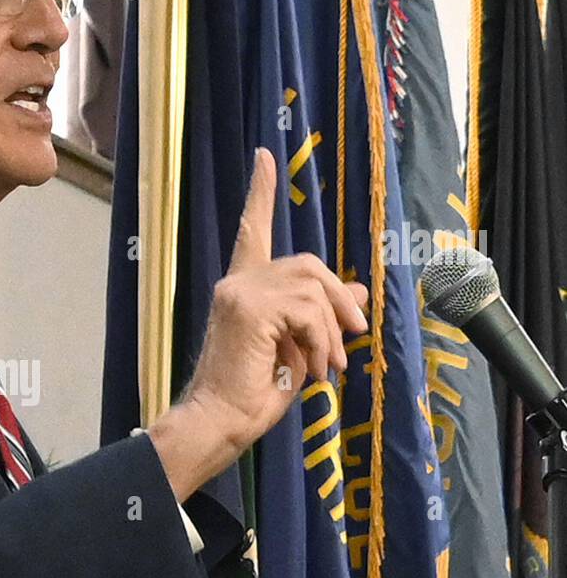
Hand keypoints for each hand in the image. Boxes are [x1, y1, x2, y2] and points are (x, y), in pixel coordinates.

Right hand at [149, 149, 368, 498]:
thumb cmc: (252, 394)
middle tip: (353, 340)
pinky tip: (314, 367)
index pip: (253, 231)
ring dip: (332, 331)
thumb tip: (356, 294)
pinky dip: (322, 341)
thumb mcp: (299, 348)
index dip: (260, 193)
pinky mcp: (249, 309)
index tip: (265, 157)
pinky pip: (308, 311)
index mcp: (242, 288)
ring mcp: (240, 292)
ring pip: (312, 288)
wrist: (221, 420)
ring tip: (329, 365)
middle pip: (308, 265)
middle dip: (339, 301)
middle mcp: (237, 282)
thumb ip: (319, 317)